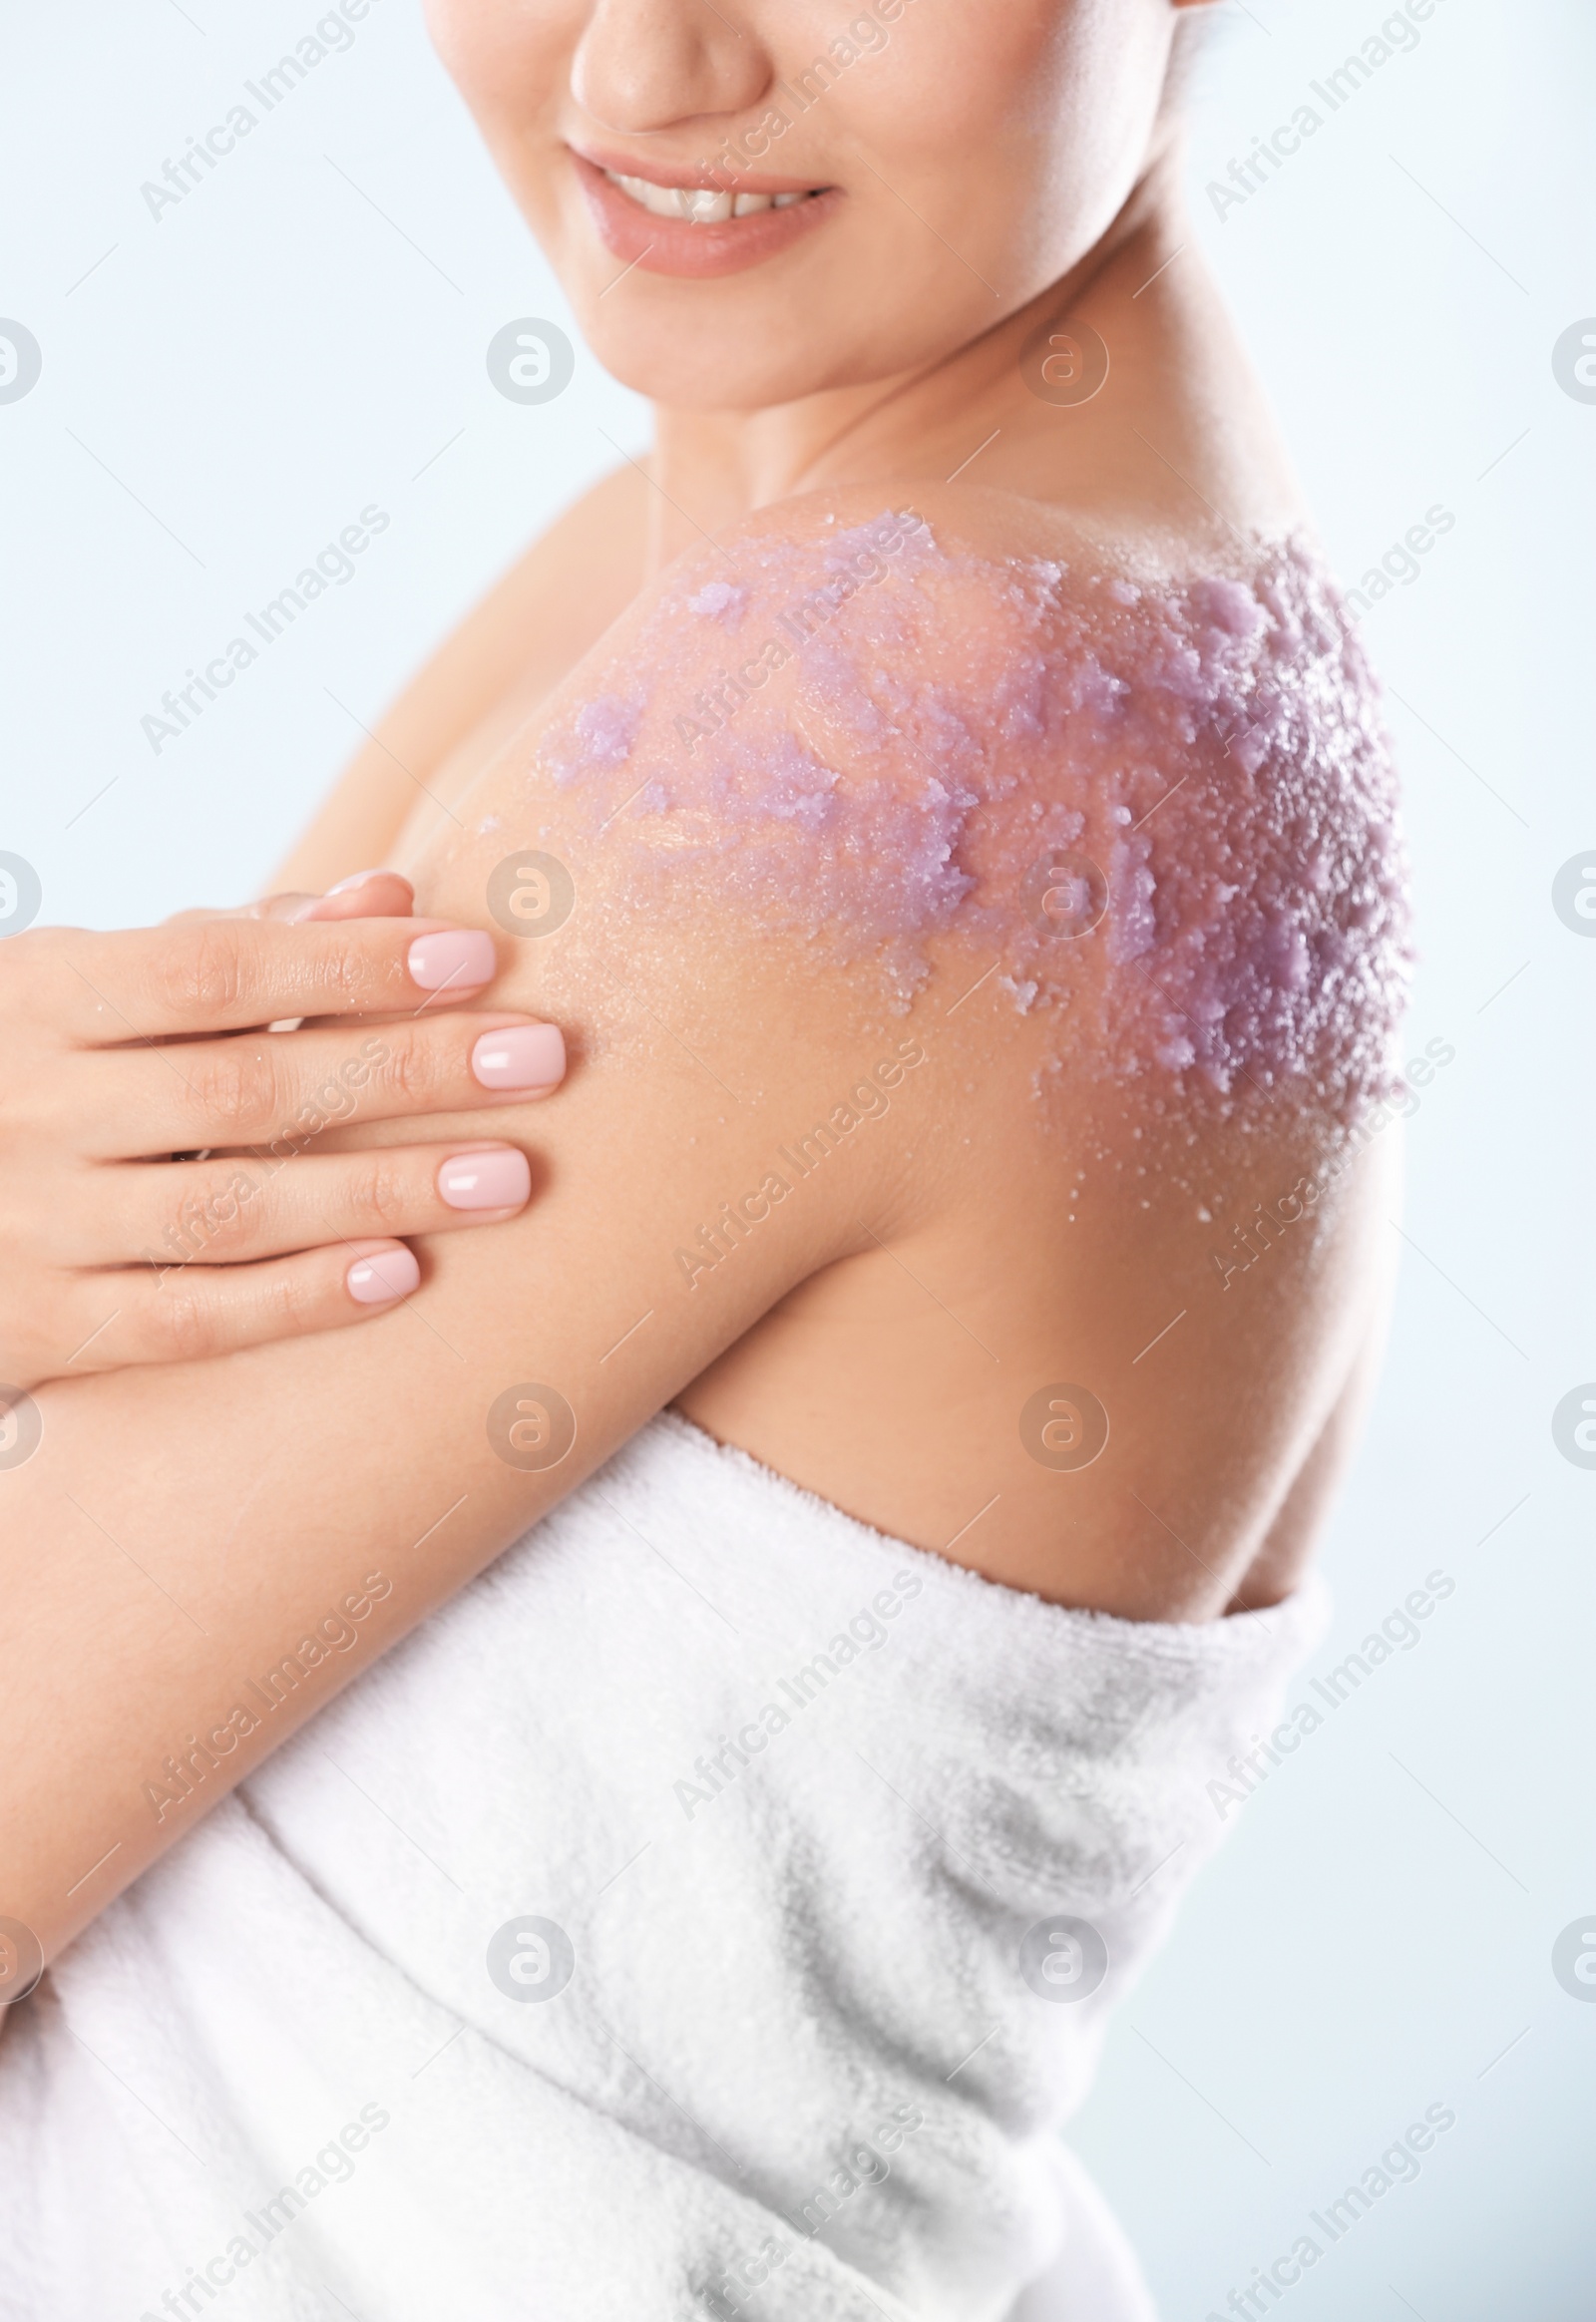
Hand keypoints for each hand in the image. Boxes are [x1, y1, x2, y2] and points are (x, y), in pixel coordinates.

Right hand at [0, 872, 565, 1392]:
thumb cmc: (21, 1071)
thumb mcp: (87, 987)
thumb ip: (235, 943)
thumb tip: (391, 893)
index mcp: (40, 995)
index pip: (213, 968)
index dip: (350, 963)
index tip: (480, 958)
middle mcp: (30, 1107)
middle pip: (245, 1089)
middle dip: (405, 1072)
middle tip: (543, 1061)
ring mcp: (32, 1225)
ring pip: (228, 1211)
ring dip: (380, 1190)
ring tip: (509, 1177)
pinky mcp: (41, 1329)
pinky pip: (184, 1319)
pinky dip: (294, 1297)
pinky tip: (399, 1274)